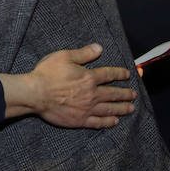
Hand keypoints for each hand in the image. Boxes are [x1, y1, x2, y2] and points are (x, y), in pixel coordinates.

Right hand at [5, 44, 136, 128]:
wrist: (35, 94)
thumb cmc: (47, 74)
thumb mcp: (63, 57)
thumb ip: (83, 53)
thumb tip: (99, 48)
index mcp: (89, 77)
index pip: (109, 74)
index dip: (120, 74)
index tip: (127, 75)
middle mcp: (92, 94)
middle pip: (113, 93)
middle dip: (125, 94)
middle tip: (134, 94)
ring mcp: (87, 108)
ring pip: (109, 109)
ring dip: (122, 108)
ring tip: (131, 108)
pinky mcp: (80, 120)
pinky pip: (98, 122)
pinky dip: (108, 122)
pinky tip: (114, 121)